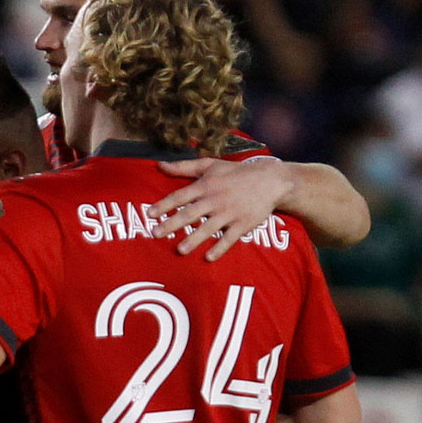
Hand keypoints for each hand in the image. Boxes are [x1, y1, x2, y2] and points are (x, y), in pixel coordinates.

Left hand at [149, 157, 292, 260]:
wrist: (270, 180)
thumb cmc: (236, 172)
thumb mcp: (210, 165)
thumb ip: (184, 167)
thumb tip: (160, 165)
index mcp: (206, 185)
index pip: (181, 196)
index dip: (165, 205)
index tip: (151, 214)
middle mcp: (215, 200)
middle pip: (190, 213)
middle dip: (172, 224)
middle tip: (155, 233)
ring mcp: (229, 213)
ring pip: (209, 228)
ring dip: (194, 239)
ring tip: (180, 250)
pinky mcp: (243, 224)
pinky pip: (229, 238)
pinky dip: (220, 248)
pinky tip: (208, 257)